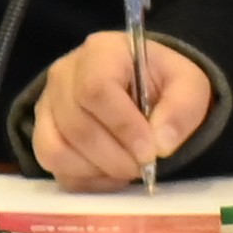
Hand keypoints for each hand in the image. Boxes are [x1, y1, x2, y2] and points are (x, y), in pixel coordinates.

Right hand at [26, 28, 219, 184]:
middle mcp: (64, 75)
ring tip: (128, 169)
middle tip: (144, 167)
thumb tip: (161, 146)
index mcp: (101, 52)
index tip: (150, 152)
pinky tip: (110, 175)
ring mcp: (47, 105)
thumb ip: (182, 109)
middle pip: (76, 124)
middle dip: (115, 156)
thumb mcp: (189, 85)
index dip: (122, 126)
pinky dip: (83, 179)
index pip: (96, 89)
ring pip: (56, 149)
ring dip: (97, 170)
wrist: (145, 87)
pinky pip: (51, 166)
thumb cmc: (164, 82)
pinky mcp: (42, 133)